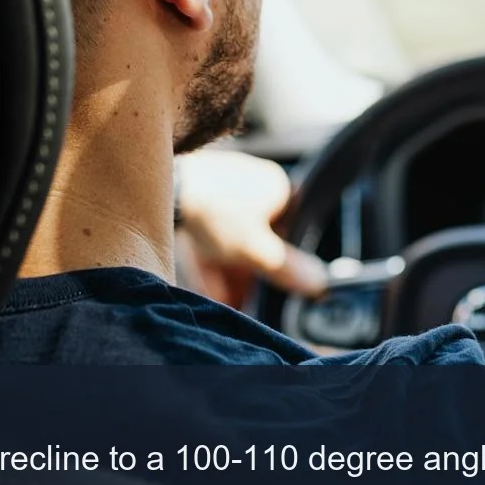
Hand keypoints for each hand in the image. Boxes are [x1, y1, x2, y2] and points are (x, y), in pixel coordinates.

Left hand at [175, 148, 327, 305]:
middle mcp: (253, 183)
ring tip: (228, 301)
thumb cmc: (215, 211)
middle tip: (250, 299)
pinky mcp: (196, 199)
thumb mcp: (256, 250)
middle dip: (252, 273)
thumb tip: (319, 283)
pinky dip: (211, 262)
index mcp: (277, 187)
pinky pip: (209, 235)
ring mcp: (222, 189)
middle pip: (260, 237)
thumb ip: (287, 269)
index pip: (295, 226)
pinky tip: (209, 290)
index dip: (287, 258)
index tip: (282, 284)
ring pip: (233, 239)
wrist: (165, 189)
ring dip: (230, 272)